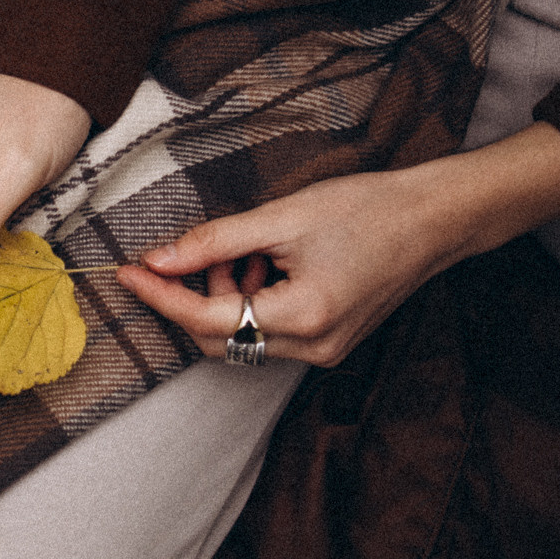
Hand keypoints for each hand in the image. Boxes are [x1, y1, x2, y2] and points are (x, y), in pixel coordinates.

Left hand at [116, 123, 559, 365]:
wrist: (433, 218)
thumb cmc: (366, 209)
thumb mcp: (282, 217)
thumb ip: (215, 241)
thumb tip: (158, 258)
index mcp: (303, 319)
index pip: (206, 321)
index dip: (161, 296)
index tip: (126, 272)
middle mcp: (315, 348)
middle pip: (220, 338)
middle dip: (194, 296)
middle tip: (192, 250)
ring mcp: (326, 350)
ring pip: (243, 335)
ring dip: (226, 294)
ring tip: (244, 245)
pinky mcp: (332, 340)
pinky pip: (270, 330)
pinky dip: (252, 297)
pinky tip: (265, 258)